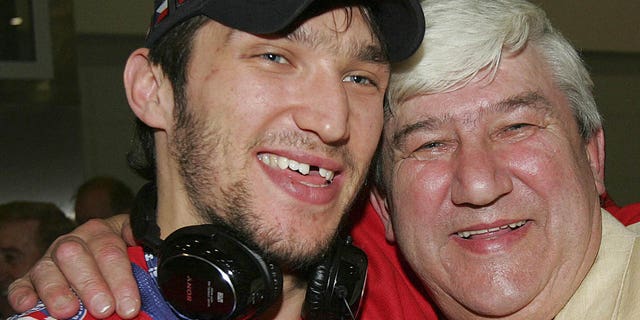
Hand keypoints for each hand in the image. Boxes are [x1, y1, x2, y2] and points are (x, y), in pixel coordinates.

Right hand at [7, 214, 140, 318]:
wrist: (104, 261)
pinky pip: (22, 283)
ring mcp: (51, 260)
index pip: (111, 251)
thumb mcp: (138, 248)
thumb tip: (161, 249)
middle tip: (104, 309)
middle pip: (77, 256)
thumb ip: (145, 249)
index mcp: (103, 231)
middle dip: (91, 284)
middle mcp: (75, 242)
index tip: (129, 305)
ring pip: (48, 268)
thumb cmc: (125, 259)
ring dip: (58, 291)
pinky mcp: (31, 279)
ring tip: (69, 312)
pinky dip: (23, 294)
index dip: (120, 279)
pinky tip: (30, 305)